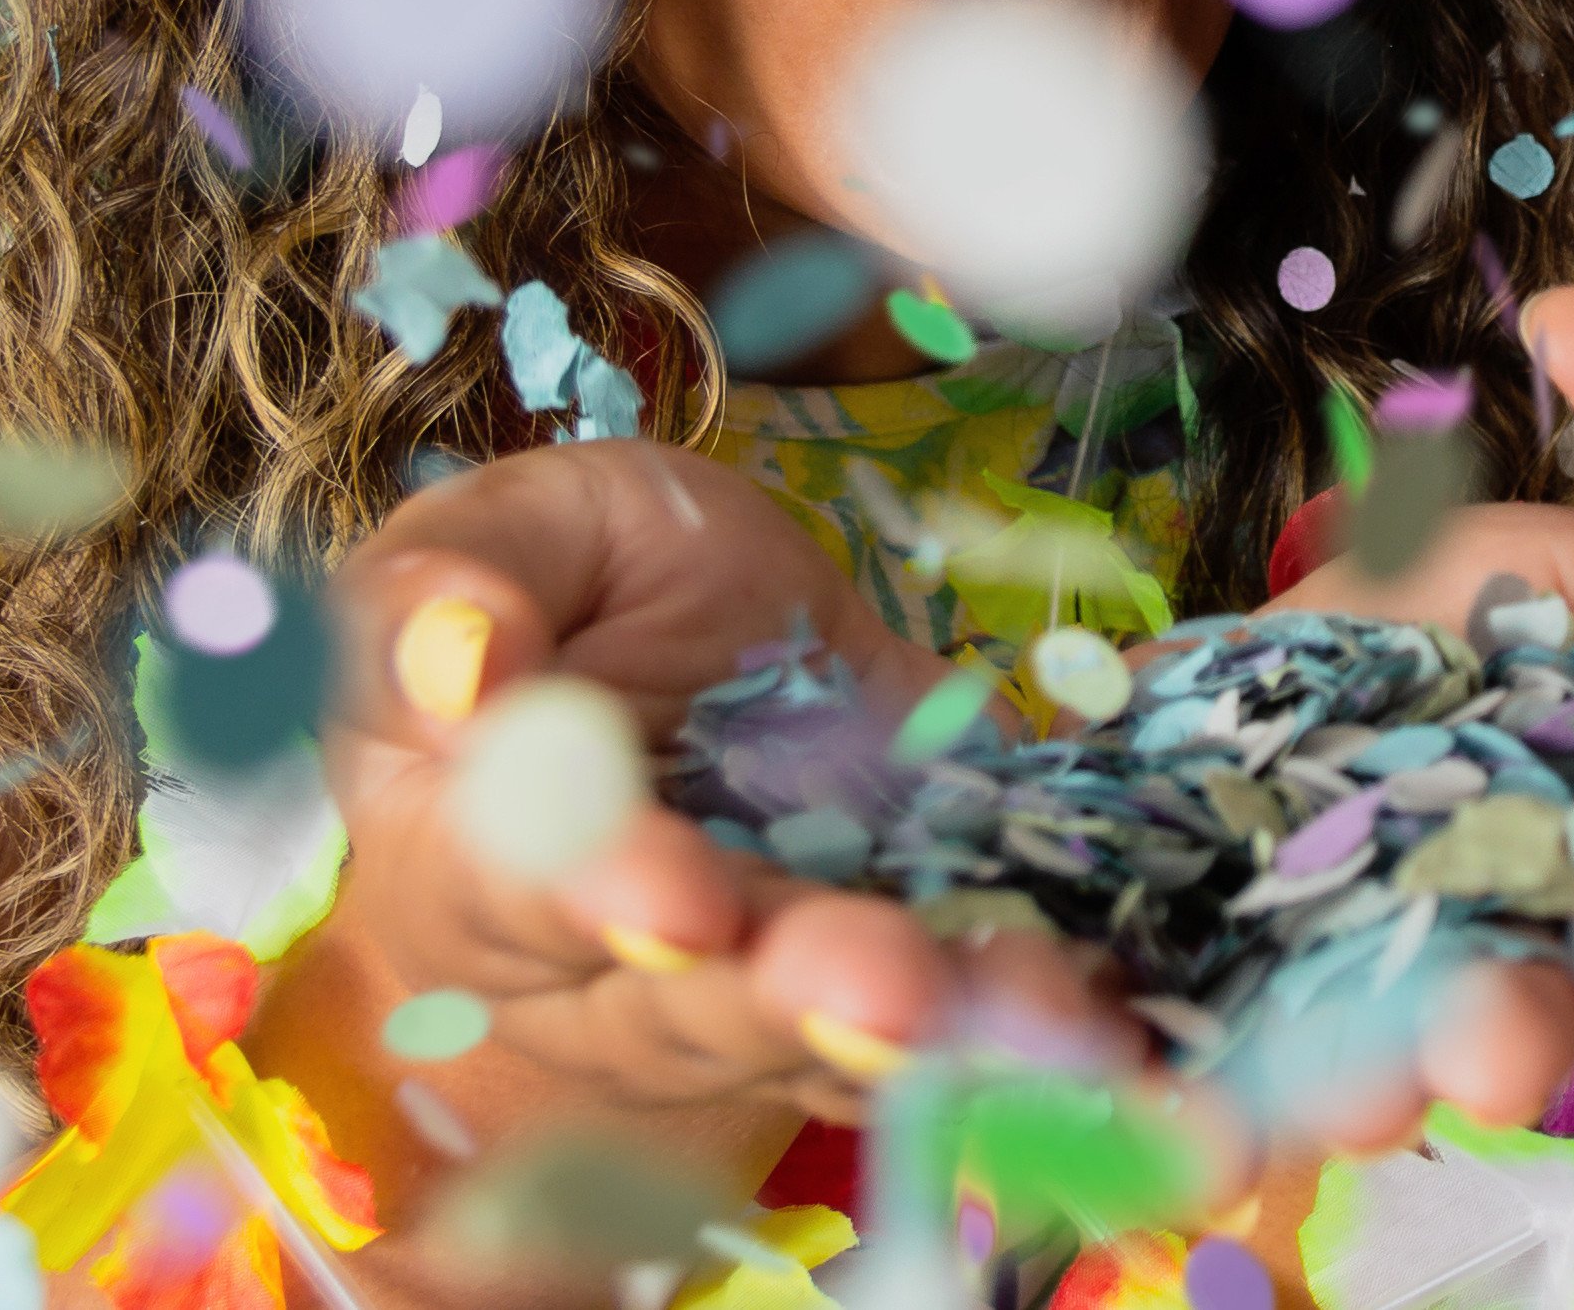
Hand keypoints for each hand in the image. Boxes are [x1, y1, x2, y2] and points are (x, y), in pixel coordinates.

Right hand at [324, 438, 1145, 1128]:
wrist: (679, 616)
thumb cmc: (556, 580)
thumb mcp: (496, 535)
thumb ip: (455, 590)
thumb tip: (461, 666)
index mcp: (467, 859)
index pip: (525, 891)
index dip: (606, 896)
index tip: (682, 903)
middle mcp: (605, 970)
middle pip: (692, 1006)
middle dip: (798, 999)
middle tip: (888, 992)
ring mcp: (759, 979)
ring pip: (832, 1039)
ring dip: (941, 1035)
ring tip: (1033, 1025)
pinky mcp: (892, 950)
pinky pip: (959, 1007)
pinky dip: (1036, 1016)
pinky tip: (1117, 1026)